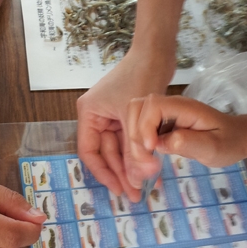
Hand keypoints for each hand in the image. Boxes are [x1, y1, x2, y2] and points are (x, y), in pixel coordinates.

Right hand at [77, 47, 175, 201]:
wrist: (157, 53)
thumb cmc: (140, 78)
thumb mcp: (134, 120)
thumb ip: (134, 151)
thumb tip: (136, 181)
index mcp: (89, 114)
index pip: (89, 152)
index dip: (103, 173)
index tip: (118, 189)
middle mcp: (97, 116)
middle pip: (106, 153)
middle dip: (121, 173)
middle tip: (136, 194)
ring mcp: (112, 116)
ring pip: (120, 149)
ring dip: (131, 166)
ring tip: (146, 186)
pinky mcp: (127, 115)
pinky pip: (130, 140)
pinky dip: (139, 153)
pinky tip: (150, 168)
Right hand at [126, 95, 246, 187]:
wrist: (235, 138)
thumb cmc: (228, 142)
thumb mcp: (213, 147)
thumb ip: (189, 143)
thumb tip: (162, 143)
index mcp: (183, 107)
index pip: (152, 106)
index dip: (146, 126)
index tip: (152, 148)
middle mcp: (169, 106)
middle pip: (136, 110)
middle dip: (135, 136)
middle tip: (145, 163)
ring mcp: (164, 114)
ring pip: (134, 119)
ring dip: (134, 143)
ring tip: (145, 166)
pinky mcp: (160, 124)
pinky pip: (141, 131)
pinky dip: (139, 147)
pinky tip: (146, 164)